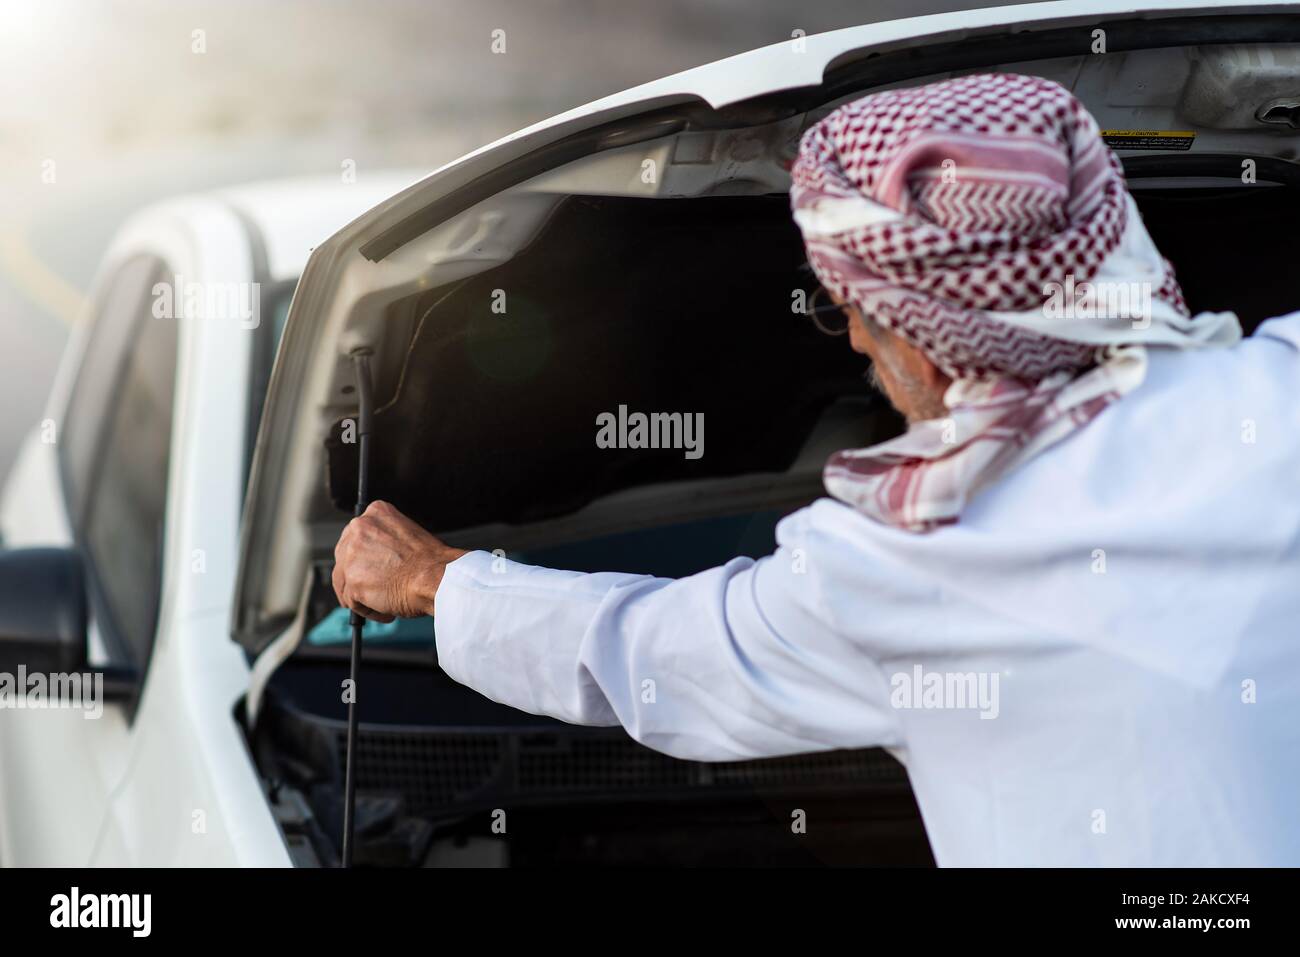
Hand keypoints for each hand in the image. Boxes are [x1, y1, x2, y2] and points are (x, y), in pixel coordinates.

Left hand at [332, 500, 466, 620]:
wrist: (438, 578)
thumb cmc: (431, 563)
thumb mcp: (407, 536)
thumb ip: (385, 542)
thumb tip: (374, 560)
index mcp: (376, 512)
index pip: (357, 537)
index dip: (365, 558)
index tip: (375, 569)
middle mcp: (359, 529)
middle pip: (344, 559)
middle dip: (359, 577)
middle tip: (378, 589)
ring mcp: (352, 555)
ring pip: (345, 582)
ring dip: (363, 596)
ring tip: (386, 602)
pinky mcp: (352, 581)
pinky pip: (351, 602)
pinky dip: (368, 610)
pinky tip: (388, 609)